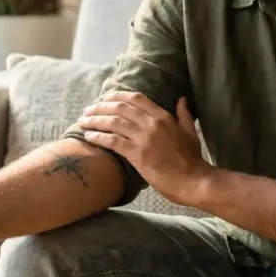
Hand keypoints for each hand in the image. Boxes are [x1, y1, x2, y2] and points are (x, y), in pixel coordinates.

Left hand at [77, 93, 211, 204]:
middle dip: (100, 107)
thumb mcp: (190, 132)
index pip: (136, 98)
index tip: (104, 98)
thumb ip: (183, 115)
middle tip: (88, 110)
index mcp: (163, 116)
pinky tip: (89, 137)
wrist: (192, 180)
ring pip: (113, 123)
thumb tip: (182, 99)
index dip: (117, 96)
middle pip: (120, 108)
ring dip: (95, 121)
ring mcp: (144, 138)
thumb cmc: (192, 159)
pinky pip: (113, 141)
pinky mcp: (137, 154)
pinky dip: (98, 137)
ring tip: (83, 122)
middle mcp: (152, 123)